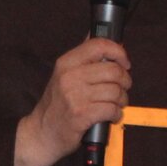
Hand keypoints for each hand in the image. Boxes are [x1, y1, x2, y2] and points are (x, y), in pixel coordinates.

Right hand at [13, 38, 131, 165]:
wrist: (41, 133)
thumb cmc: (56, 105)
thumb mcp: (63, 75)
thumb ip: (81, 57)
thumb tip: (95, 33)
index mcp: (66, 63)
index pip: (99, 45)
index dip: (118, 52)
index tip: (124, 63)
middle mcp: (70, 76)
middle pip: (113, 70)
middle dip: (125, 81)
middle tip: (122, 88)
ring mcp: (75, 96)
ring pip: (115, 91)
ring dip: (122, 100)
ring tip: (116, 104)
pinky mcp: (82, 115)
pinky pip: (112, 109)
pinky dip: (116, 114)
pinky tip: (111, 116)